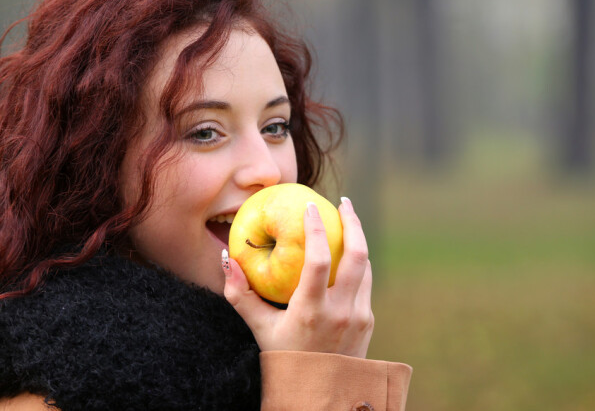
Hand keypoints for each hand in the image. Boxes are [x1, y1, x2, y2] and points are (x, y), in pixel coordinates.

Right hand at [223, 197, 373, 357]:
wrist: (319, 396)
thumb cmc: (284, 360)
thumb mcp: (260, 330)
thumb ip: (241, 295)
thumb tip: (227, 259)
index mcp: (311, 311)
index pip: (319, 260)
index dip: (316, 229)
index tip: (310, 206)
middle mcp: (340, 312)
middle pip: (357, 255)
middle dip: (353, 223)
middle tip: (344, 203)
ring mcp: (358, 316)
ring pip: (365, 267)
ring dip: (357, 241)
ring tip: (346, 222)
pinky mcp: (367, 321)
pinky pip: (365, 283)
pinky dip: (358, 264)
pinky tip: (347, 254)